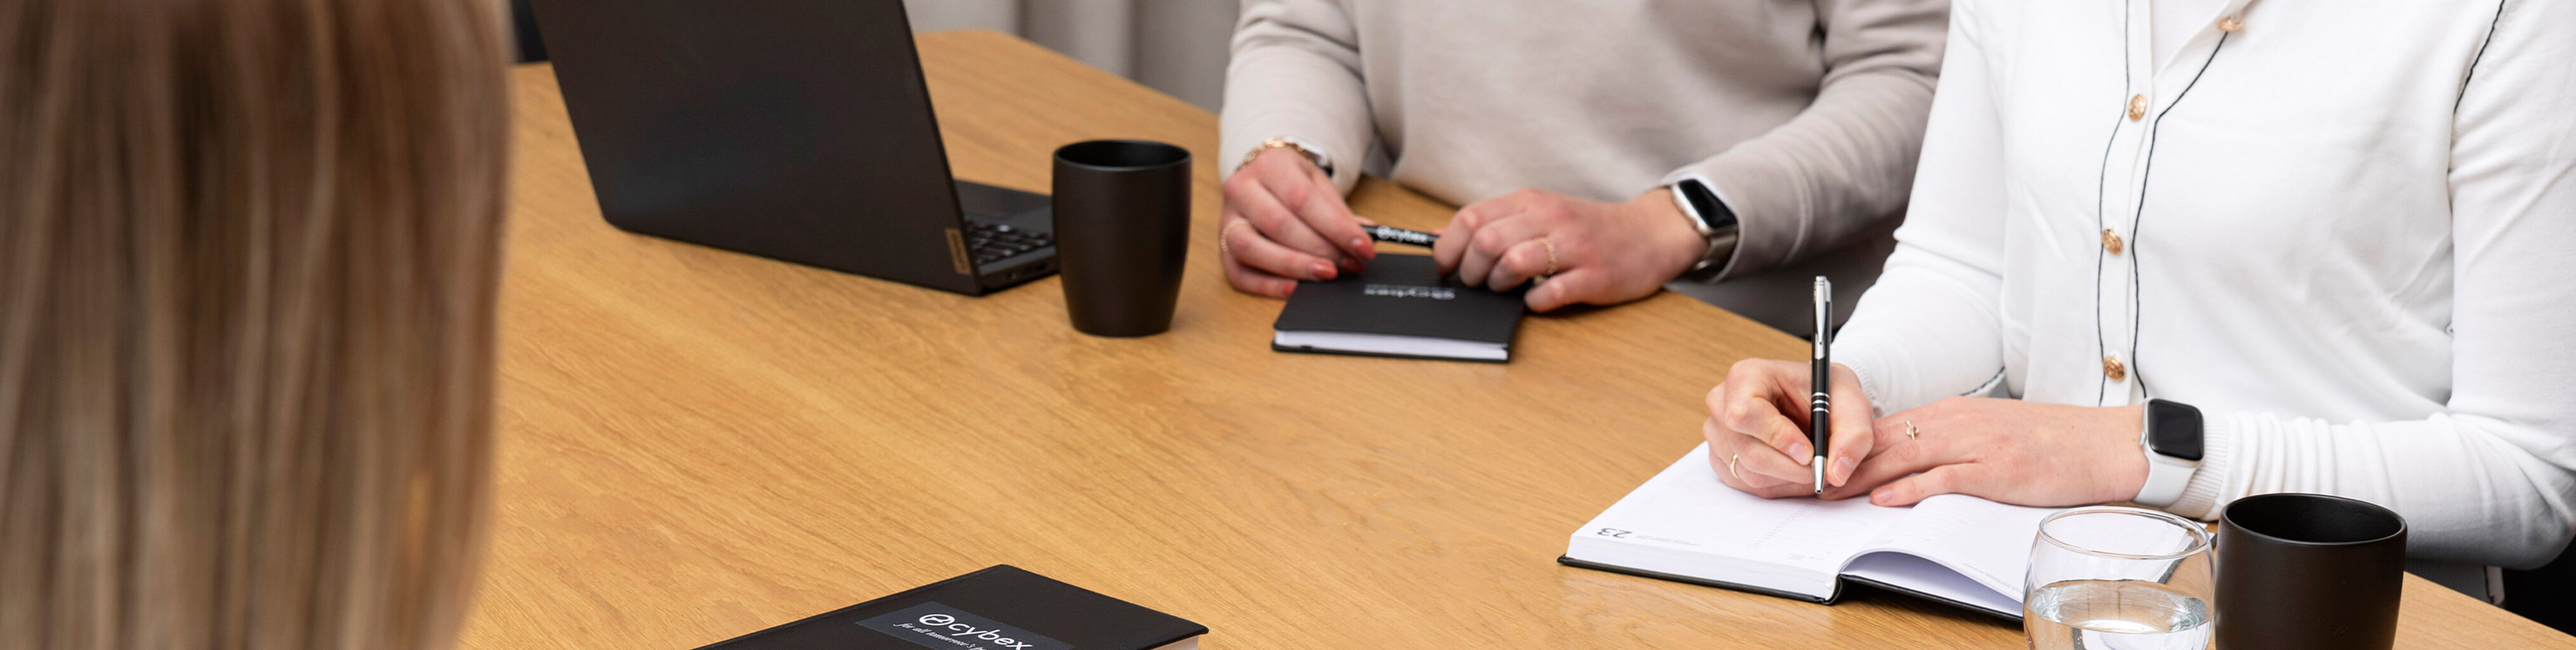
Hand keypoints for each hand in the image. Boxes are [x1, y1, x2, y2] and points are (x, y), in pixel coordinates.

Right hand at [1219, 146, 1374, 297]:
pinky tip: (1294, 289)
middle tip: (1348, 264)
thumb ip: (1341, 212)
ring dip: (1293, 267)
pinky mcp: (1221, 248)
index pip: (1303, 200)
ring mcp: (1227, 219)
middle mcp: (1241, 189)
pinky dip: (1267, 285)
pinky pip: (1239, 274)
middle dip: (1319, 249)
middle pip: (1278, 224)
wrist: (1261, 178)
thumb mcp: (1319, 186)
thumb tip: (1369, 236)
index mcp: (1270, 165)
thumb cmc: (1292, 184)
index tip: (1364, 247)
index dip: (1336, 228)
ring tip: (1326, 274)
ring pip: (1252, 248)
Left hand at [1430, 188, 1704, 311]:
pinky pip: (1549, 293)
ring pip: (1513, 263)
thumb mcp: (1538, 213)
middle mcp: (1550, 219)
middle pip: (1487, 242)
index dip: (1449, 247)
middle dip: (1471, 271)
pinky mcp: (1594, 277)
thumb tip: (1439, 238)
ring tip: (1505, 290)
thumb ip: (1493, 223)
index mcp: (1531, 201)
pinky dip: (1532, 302)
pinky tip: (1536, 300)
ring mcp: (1574, 248)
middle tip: (1477, 284)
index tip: (1446, 267)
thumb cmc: (1586, 228)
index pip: (1471, 217)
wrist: (1649, 234)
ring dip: (1498, 285)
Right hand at [1701, 359, 1877, 498]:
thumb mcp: (1852, 403)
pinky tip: (1794, 470)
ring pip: (1747, 472)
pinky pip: (1745, 484)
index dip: (1777, 437)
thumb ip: (1854, 435)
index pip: (1745, 412)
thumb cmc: (1827, 395)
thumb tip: (1837, 472)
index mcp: (1746, 375)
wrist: (1814, 403)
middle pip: (1746, 450)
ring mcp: (1717, 432)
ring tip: (1812, 467)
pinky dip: (1776, 485)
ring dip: (1787, 479)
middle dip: (1789, 467)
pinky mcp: (1720, 457)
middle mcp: (1722, 403)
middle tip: (1820, 469)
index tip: (1809, 452)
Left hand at [1838, 398, 2147, 506]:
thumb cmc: (2049, 442)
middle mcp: (1957, 421)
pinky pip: (1943, 477)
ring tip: (1828, 491)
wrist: (2103, 444)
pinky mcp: (1996, 470)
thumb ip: (1948, 440)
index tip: (1818, 462)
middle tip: (1806, 480)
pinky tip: (1883, 497)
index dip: (1847, 445)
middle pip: (1884, 440)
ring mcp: (1975, 444)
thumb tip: (1906, 458)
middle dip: (1842, 460)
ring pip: (1903, 455)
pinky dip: (1909, 487)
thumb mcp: (1988, 431)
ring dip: (1861, 474)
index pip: (1885, 427)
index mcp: (1952, 411)